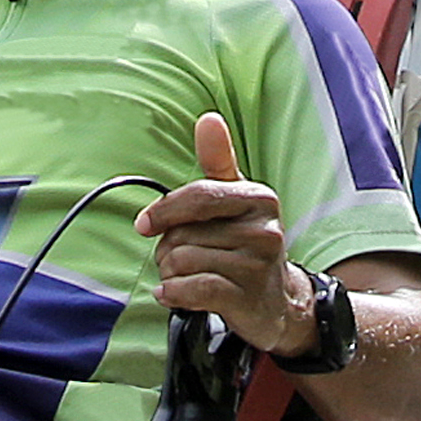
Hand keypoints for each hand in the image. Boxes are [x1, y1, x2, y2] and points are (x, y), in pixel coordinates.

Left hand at [137, 109, 301, 349]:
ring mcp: (258, 265)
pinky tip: (172, 293)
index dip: (164, 211)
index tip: (144, 225)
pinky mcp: (247, 297)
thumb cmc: (244, 244)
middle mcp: (264, 229)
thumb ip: (218, 161)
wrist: (276, 301)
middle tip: (180, 258)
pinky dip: (173, 293)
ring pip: (183, 262)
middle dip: (168, 250)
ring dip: (171, 274)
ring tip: (187, 277)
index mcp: (258, 197)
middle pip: (183, 234)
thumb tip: (208, 119)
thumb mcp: (235, 200)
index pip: (198, 196)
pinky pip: (192, 289)